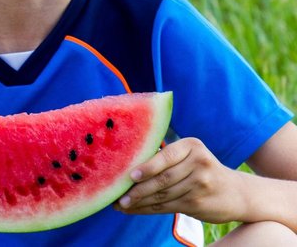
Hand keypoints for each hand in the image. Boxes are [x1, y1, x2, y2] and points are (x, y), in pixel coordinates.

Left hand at [114, 137, 244, 222]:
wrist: (237, 193)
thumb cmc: (202, 170)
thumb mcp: (190, 155)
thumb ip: (165, 158)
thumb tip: (127, 166)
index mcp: (192, 145)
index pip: (165, 156)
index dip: (147, 167)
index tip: (130, 176)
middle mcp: (199, 163)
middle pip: (162, 179)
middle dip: (137, 189)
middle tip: (117, 196)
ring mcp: (201, 185)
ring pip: (162, 195)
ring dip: (139, 202)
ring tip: (121, 204)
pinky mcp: (198, 203)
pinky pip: (167, 207)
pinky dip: (148, 209)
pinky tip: (134, 210)